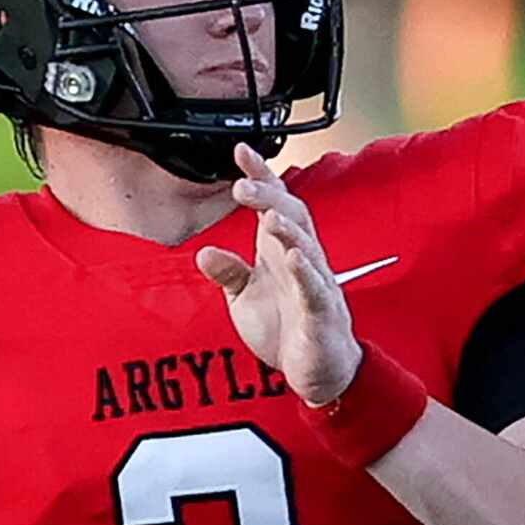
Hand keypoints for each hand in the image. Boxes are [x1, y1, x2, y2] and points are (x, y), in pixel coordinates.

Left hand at [195, 141, 361, 406]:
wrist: (317, 372)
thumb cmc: (285, 328)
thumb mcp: (245, 299)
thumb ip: (228, 273)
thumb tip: (203, 252)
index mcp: (280, 253)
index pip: (274, 205)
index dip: (261, 177)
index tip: (241, 151)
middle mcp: (301, 261)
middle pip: (290, 217)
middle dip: (269, 197)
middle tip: (243, 184)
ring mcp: (314, 285)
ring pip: (306, 247)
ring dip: (287, 229)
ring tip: (268, 214)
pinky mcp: (320, 314)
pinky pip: (315, 289)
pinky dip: (305, 273)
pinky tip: (293, 258)